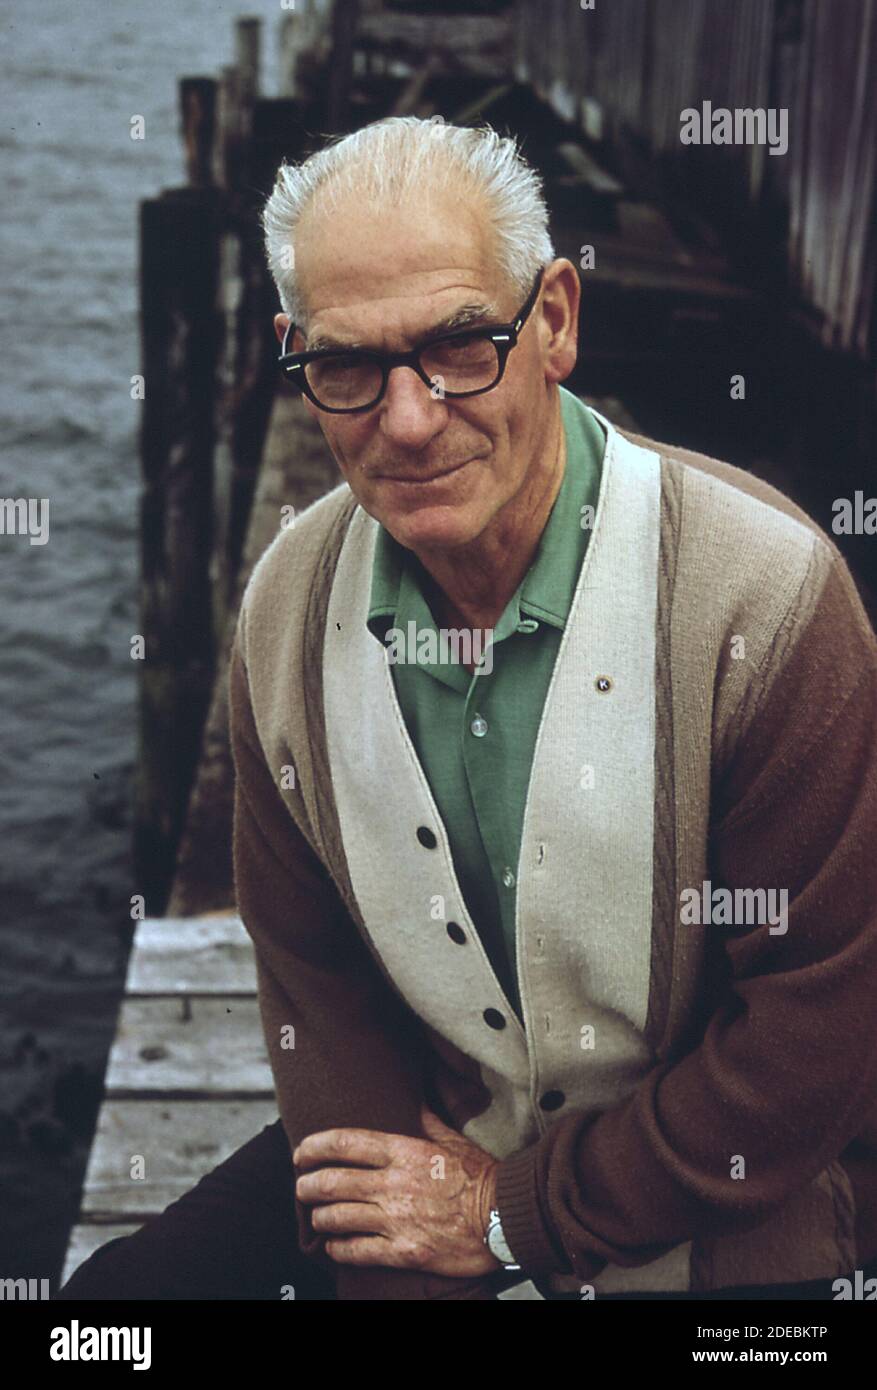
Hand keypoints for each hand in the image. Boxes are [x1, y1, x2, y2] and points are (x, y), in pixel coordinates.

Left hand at [293, 1102, 500, 1276]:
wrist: (506, 1219)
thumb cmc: (482, 1176)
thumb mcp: (454, 1139)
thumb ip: (427, 1119)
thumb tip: (413, 1099)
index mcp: (405, 1151)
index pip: (346, 1143)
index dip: (315, 1146)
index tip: (301, 1151)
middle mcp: (395, 1183)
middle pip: (334, 1181)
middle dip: (308, 1185)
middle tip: (301, 1187)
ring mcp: (397, 1219)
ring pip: (339, 1217)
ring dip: (320, 1217)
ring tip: (315, 1216)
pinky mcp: (404, 1251)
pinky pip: (358, 1251)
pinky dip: (339, 1249)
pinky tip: (334, 1246)